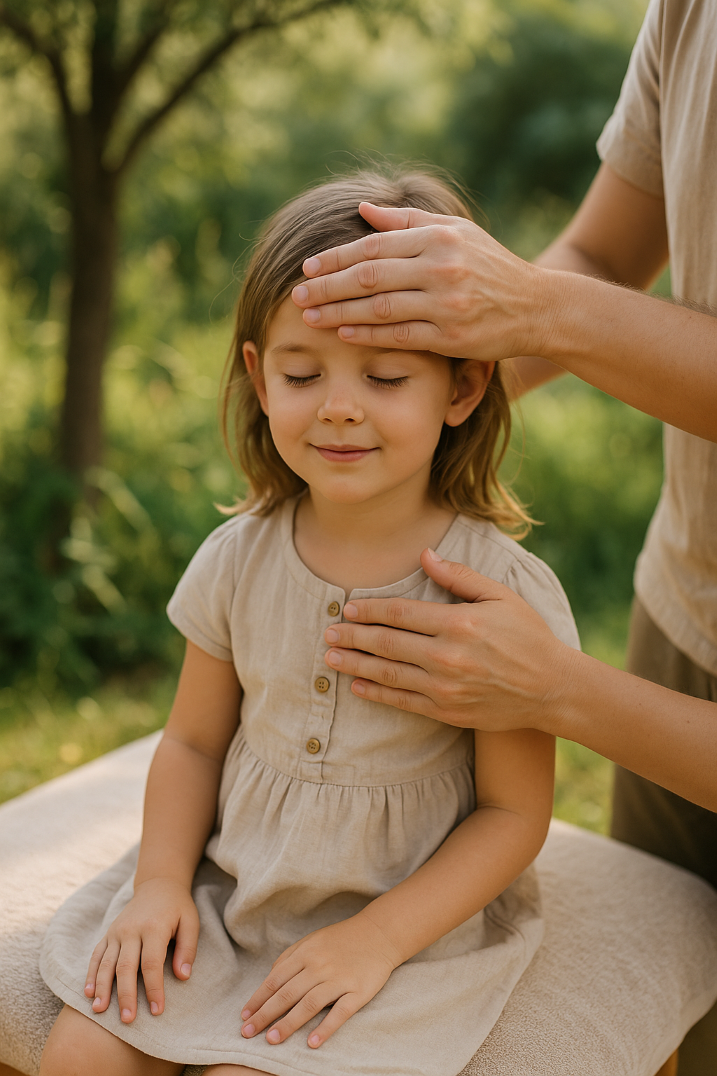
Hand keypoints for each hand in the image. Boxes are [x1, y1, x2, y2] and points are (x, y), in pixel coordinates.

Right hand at [85, 877, 198, 1021]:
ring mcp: (117, 931)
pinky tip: (88, 993)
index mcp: (154, 927)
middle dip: (126, 995)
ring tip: (100, 1011)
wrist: (158, 884)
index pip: (152, 963)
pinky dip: (91, 974)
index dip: (154, 989)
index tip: (157, 1011)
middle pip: (126, 967)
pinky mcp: (108, 933)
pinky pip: (97, 955)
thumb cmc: (177, 907)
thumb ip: (188, 949)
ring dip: (102, 988)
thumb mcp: (191, 922)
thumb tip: (183, 976)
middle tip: (128, 1020)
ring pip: (107, 963)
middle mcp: (132, 929)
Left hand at [240, 914, 399, 1048]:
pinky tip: (312, 1043)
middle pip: (287, 994)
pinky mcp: (358, 992)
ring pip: (309, 1005)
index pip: (275, 980)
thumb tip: (269, 979)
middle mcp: (320, 966)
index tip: (244, 1016)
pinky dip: (326, 1028)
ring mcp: (339, 979)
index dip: (258, 999)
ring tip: (272, 1040)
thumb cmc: (341, 939)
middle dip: (265, 1015)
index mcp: (306, 953)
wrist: (379, 934)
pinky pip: (340, 1012)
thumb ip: (290, 958)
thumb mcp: (312, 940)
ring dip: (288, 1024)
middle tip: (248, 1033)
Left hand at [291, 202, 555, 360]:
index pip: (374, 244)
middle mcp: (441, 267)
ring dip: (339, 313)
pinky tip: (342, 334)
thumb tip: (363, 209)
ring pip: (379, 308)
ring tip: (309, 316)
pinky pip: (399, 335)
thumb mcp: (457, 233)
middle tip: (296, 294)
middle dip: (327, 286)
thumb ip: (408, 222)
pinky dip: (368, 334)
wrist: (536, 306)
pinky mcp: (451, 337)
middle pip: (370, 276)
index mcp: (439, 237)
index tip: (307, 265)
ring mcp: (446, 304)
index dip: (336, 256)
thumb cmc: (490, 267)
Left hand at [323, 548, 575, 733]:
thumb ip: (460, 576)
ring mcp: (446, 687)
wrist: (552, 688)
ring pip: (388, 674)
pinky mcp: (447, 711)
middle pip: (387, 644)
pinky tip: (357, 686)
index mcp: (459, 622)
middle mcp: (448, 656)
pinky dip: (376, 694)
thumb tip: (425, 555)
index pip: (401, 614)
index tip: (348, 609)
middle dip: (353, 637)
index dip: (370, 611)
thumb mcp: (501, 597)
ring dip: (355, 665)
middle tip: (327, 633)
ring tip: (330, 659)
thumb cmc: (528, 636)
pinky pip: (403, 702)